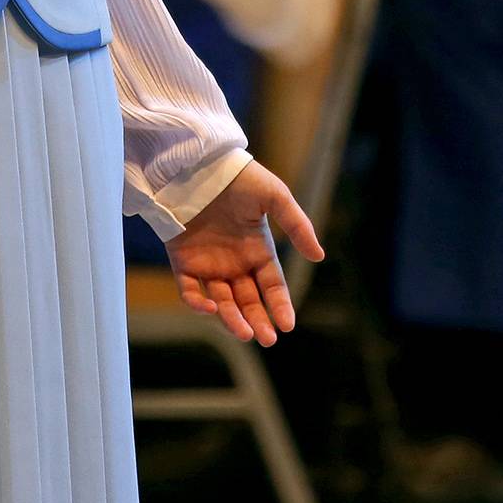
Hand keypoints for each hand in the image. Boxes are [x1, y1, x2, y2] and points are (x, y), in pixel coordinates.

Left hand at [165, 159, 323, 346]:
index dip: (280, 305)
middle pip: (249, 300)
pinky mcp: (182, 261)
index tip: (288, 325)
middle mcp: (234, 262)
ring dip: (233, 319)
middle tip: (268, 339)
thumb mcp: (275, 196)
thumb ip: (297, 225)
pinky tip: (212, 307)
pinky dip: (198, 303)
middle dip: (259, 321)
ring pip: (222, 301)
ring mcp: (208, 263)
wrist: (196, 162)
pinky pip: (189, 290)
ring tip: (245, 334)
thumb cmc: (239, 176)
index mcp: (258, 249)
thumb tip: (319, 257)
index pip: (272, 285)